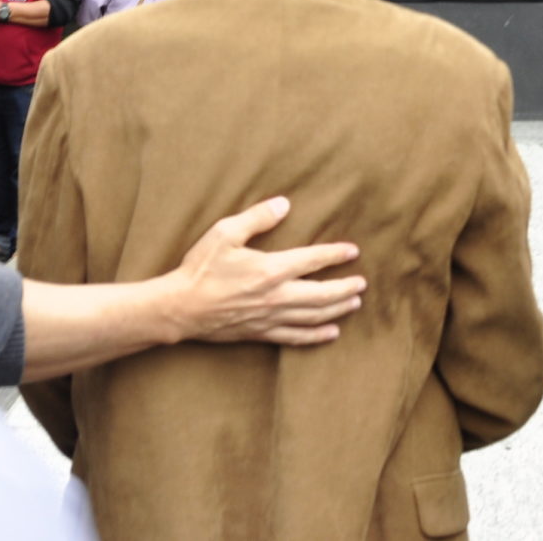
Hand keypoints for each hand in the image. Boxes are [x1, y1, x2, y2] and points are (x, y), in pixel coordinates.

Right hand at [167, 197, 365, 346]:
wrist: (180, 308)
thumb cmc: (200, 268)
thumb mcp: (225, 233)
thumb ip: (257, 218)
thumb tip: (284, 204)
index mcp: (271, 269)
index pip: (313, 260)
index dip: (336, 254)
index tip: (353, 251)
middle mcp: (276, 296)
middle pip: (322, 293)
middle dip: (345, 287)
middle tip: (362, 283)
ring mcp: (270, 318)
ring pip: (313, 316)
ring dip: (337, 309)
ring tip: (354, 303)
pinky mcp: (260, 333)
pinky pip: (295, 337)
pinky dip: (316, 335)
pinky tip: (330, 333)